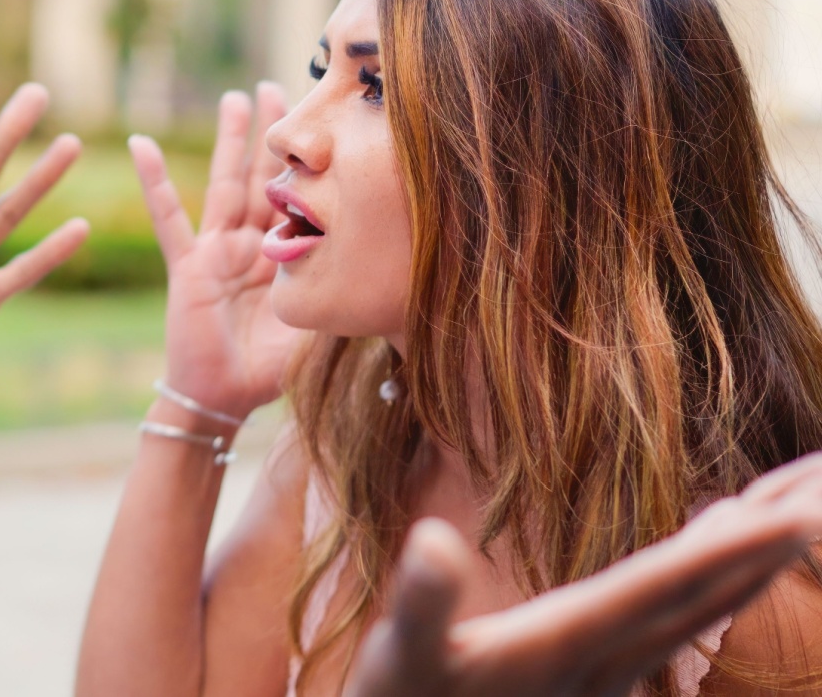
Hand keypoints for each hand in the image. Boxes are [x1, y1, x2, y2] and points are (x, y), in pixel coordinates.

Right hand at [130, 83, 310, 420]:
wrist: (223, 399)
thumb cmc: (268, 369)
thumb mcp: (317, 323)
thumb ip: (337, 291)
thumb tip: (388, 266)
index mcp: (283, 255)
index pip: (299, 197)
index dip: (308, 162)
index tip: (326, 121)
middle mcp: (249, 244)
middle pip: (262, 176)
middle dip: (271, 134)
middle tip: (283, 87)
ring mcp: (216, 250)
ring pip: (225, 183)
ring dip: (229, 140)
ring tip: (236, 98)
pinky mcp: (188, 264)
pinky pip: (169, 216)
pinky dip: (154, 180)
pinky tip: (142, 144)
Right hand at [348, 452, 821, 696]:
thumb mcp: (400, 654)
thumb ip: (422, 602)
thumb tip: (433, 539)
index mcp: (566, 642)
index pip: (661, 589)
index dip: (727, 553)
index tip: (795, 514)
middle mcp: (603, 659)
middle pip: (706, 594)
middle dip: (770, 541)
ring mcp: (606, 671)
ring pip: (700, 610)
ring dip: (753, 561)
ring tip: (796, 508)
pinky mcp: (596, 674)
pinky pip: (678, 619)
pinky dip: (712, 580)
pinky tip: (718, 555)